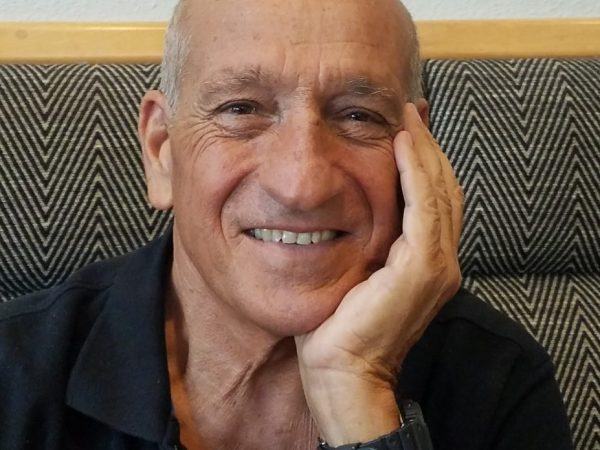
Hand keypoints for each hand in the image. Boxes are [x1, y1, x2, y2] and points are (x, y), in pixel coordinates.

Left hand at [295, 103, 463, 445]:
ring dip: (425, 151)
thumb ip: (366, 244)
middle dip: (429, 148)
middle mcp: (441, 262)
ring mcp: (437, 265)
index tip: (408, 129)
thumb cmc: (339, 328)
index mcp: (427, 264)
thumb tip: (346, 212)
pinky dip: (417, 171)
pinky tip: (403, 142)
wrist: (343, 373)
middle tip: (411, 113)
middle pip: (444, 189)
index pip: (434, 201)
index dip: (425, 162)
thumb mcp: (355, 275)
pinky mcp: (421, 268)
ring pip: (440, 191)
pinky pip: (424, 206)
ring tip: (408, 119)